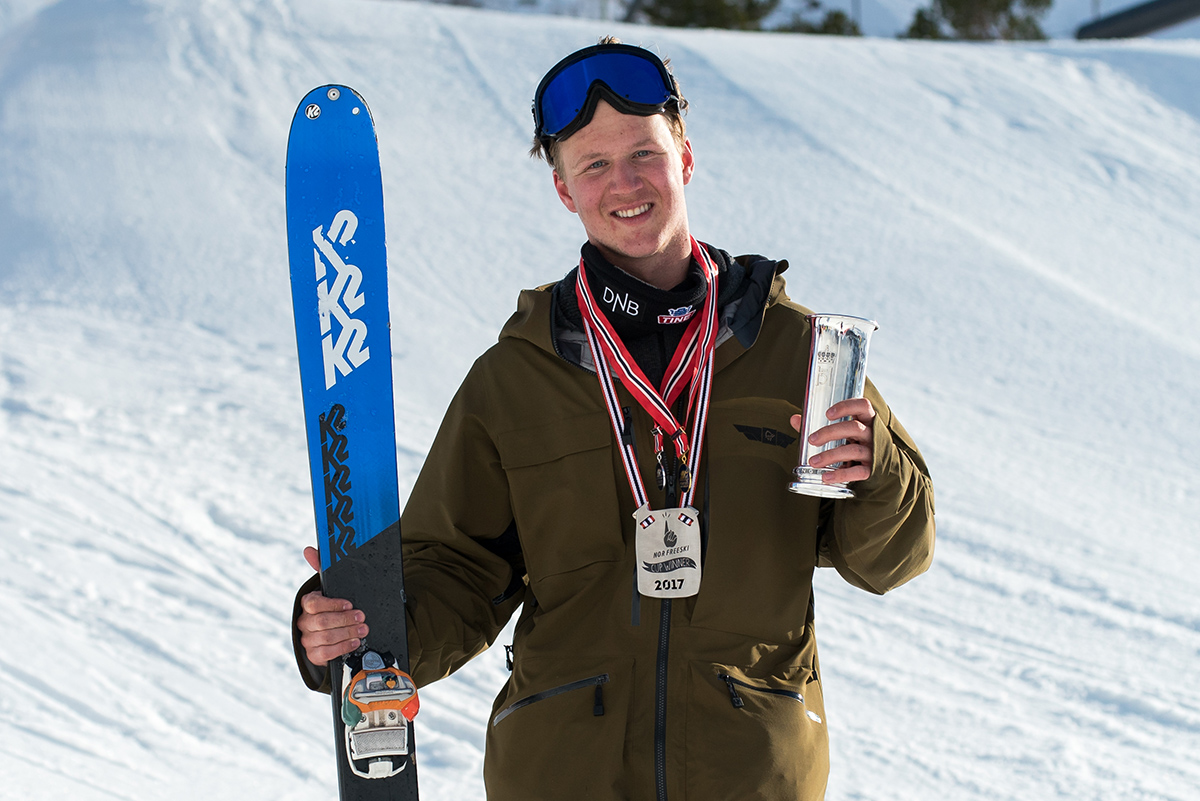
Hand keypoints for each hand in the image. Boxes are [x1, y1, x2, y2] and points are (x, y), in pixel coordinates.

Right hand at [297, 546, 367, 664]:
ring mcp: (308, 639)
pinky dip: (342, 647)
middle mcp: (304, 621)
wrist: (331, 631)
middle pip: (322, 622)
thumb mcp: (330, 587)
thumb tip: (309, 550)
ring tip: (363, 629)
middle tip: (362, 617)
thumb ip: (321, 568)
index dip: (333, 605)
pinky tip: (354, 642)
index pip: (314, 604)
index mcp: (308, 603)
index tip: (350, 604)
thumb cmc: (332, 605)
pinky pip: (325, 653)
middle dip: (345, 620)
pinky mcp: (313, 654)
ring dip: (347, 633)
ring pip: (325, 638)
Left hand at [790, 397, 875, 484]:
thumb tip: (795, 419)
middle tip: (811, 440)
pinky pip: (858, 472)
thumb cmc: (851, 442)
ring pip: (854, 450)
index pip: (863, 406)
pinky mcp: (871, 469)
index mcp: (866, 420)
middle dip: (830, 433)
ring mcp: (873, 452)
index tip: (827, 414)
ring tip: (813, 462)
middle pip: (854, 428)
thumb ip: (818, 425)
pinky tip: (826, 477)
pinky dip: (840, 475)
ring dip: (831, 455)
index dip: (847, 407)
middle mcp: (872, 434)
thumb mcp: (839, 431)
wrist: (870, 466)